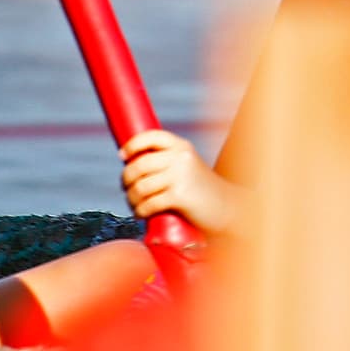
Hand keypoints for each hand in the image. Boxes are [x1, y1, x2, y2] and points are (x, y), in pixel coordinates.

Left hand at [120, 129, 246, 235]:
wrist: (227, 208)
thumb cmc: (200, 190)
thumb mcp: (186, 166)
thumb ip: (166, 162)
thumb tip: (131, 163)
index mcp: (181, 146)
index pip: (151, 136)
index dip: (133, 145)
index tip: (123, 156)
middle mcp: (180, 157)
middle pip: (140, 164)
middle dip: (127, 179)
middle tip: (127, 189)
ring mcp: (180, 176)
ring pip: (141, 186)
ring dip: (132, 198)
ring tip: (134, 204)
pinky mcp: (180, 196)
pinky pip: (149, 203)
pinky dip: (140, 210)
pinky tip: (141, 214)